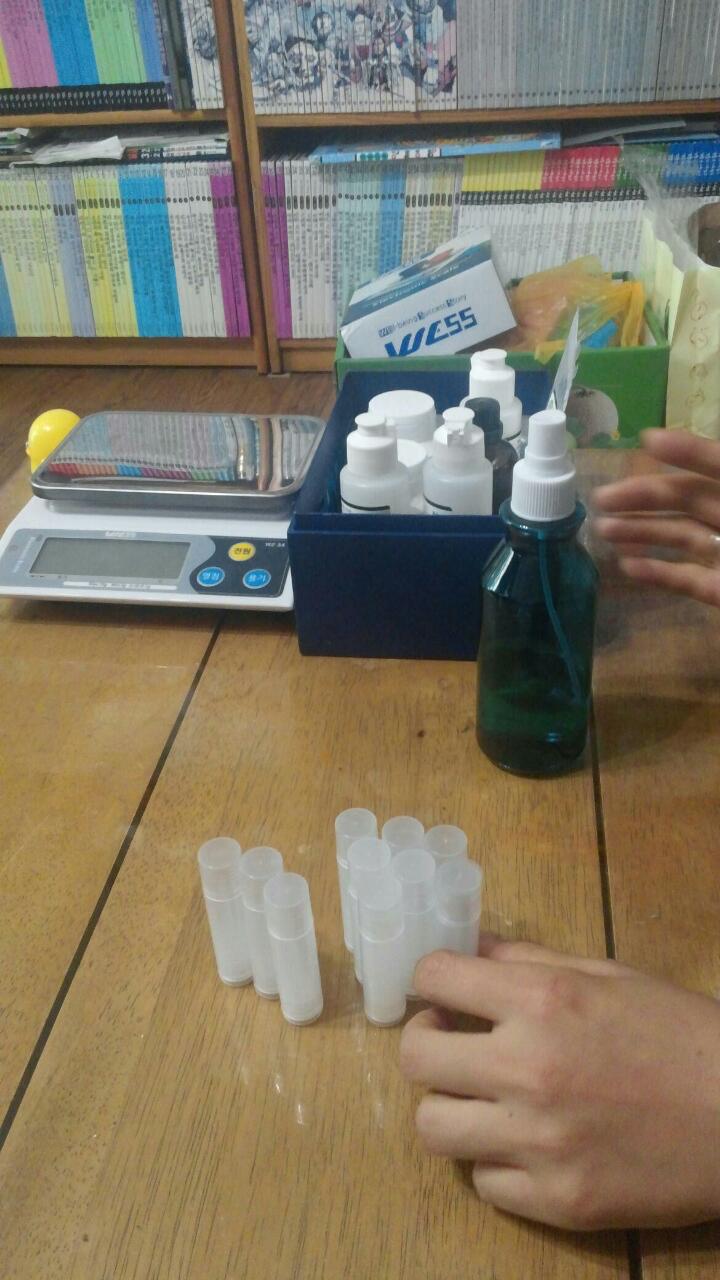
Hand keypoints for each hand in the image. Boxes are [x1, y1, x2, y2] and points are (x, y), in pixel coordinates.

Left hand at [400, 935, 719, 1229]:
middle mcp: (528, 1068)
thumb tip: (472, 949)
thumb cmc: (680, 1033)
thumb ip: (531, 960)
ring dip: (451, 1107)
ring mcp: (539, 1141)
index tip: (441, 991)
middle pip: (415, 1057)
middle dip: (427, 1042)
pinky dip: (495, 1161)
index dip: (431, 980)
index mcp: (542, 1000)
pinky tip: (525, 1143)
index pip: (434, 977)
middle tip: (453, 1043)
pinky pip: (483, 1181)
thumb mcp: (608, 975)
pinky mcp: (557, 1200)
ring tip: (482, 1099)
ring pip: (433, 1127)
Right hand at [593, 429, 719, 607]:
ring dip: (640, 531)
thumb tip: (654, 438)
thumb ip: (711, 461)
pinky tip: (626, 566)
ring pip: (681, 538)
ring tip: (601, 530)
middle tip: (599, 498)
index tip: (644, 439)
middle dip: (641, 497)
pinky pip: (687, 580)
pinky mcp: (719, 591)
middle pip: (685, 500)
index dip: (682, 451)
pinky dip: (656, 573)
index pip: (711, 464)